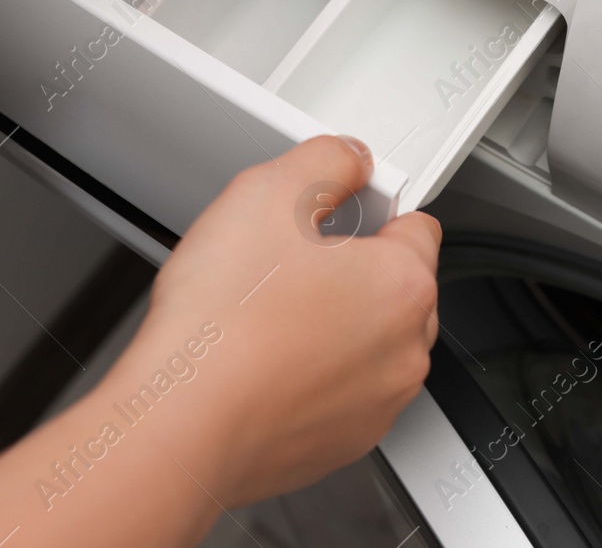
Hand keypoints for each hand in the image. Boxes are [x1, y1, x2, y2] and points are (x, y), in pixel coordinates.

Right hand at [108, 135, 441, 506]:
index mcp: (402, 285)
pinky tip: (259, 359)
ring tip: (263, 313)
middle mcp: (404, 352)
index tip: (331, 210)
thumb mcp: (266, 193)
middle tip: (284, 262)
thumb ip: (324, 160)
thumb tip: (348, 159)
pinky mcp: (341, 442)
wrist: (182, 423)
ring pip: (367, 342)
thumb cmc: (222, 325)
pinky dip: (308, 375)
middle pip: (396, 286)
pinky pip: (338, 392)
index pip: (419, 224)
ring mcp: (376, 405)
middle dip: (350, 269)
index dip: (369, 206)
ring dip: (330, 324)